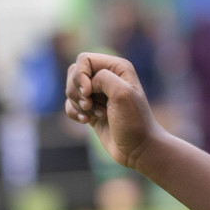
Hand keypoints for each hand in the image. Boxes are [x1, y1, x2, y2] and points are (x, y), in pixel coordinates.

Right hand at [64, 53, 158, 170]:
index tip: (88, 93)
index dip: (80, 75)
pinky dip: (74, 112)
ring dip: (78, 104)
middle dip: (76, 91)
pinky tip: (86, 121)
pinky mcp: (91, 109)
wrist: (139, 149)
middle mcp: (107, 77)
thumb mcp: (122, 94)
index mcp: (118, 68)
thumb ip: (102, 78)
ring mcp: (98, 94)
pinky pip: (70, 105)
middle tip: (89, 105)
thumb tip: (86, 84)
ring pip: (71, 90)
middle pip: (73, 73)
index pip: (84, 60)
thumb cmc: (134, 122)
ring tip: (97, 115)